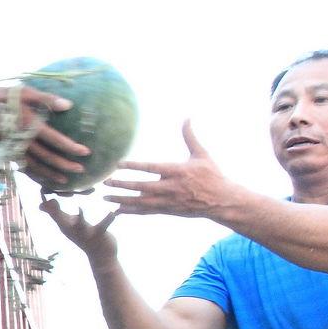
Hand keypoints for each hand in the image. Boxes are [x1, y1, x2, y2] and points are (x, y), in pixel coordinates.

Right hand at [0, 82, 88, 180]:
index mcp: (31, 126)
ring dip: (50, 174)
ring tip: (64, 181)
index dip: (71, 147)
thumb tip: (68, 105)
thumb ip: (47, 99)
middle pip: (48, 158)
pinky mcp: (6, 150)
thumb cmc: (1, 96)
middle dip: (65, 165)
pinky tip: (41, 175)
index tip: (85, 152)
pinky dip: (34, 172)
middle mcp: (23, 141)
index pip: (55, 141)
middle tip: (80, 170)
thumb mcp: (25, 92)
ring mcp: (13, 148)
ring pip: (35, 166)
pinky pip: (23, 165)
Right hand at [41, 194, 117, 257]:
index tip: (40, 187)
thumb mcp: (66, 224)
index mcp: (64, 224)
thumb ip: (55, 213)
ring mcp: (85, 233)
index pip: (51, 211)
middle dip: (54, 210)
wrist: (100, 256)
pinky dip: (108, 220)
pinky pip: (103, 226)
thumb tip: (40, 205)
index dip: (44, 199)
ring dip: (81, 218)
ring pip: (81, 225)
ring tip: (80, 208)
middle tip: (49, 198)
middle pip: (60, 219)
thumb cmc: (84, 236)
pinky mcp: (99, 235)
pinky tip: (112, 213)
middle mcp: (72, 229)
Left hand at [102, 120, 245, 219]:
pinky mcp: (168, 210)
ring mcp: (169, 201)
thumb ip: (190, 137)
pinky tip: (117, 210)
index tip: (118, 164)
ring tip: (105, 197)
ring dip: (122, 199)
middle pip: (142, 186)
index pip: (151, 168)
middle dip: (123, 184)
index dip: (134, 166)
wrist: (222, 201)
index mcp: (178, 171)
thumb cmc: (212, 175)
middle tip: (106, 181)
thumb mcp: (202, 154)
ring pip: (141, 202)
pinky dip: (131, 211)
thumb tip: (187, 117)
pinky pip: (146, 211)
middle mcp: (171, 187)